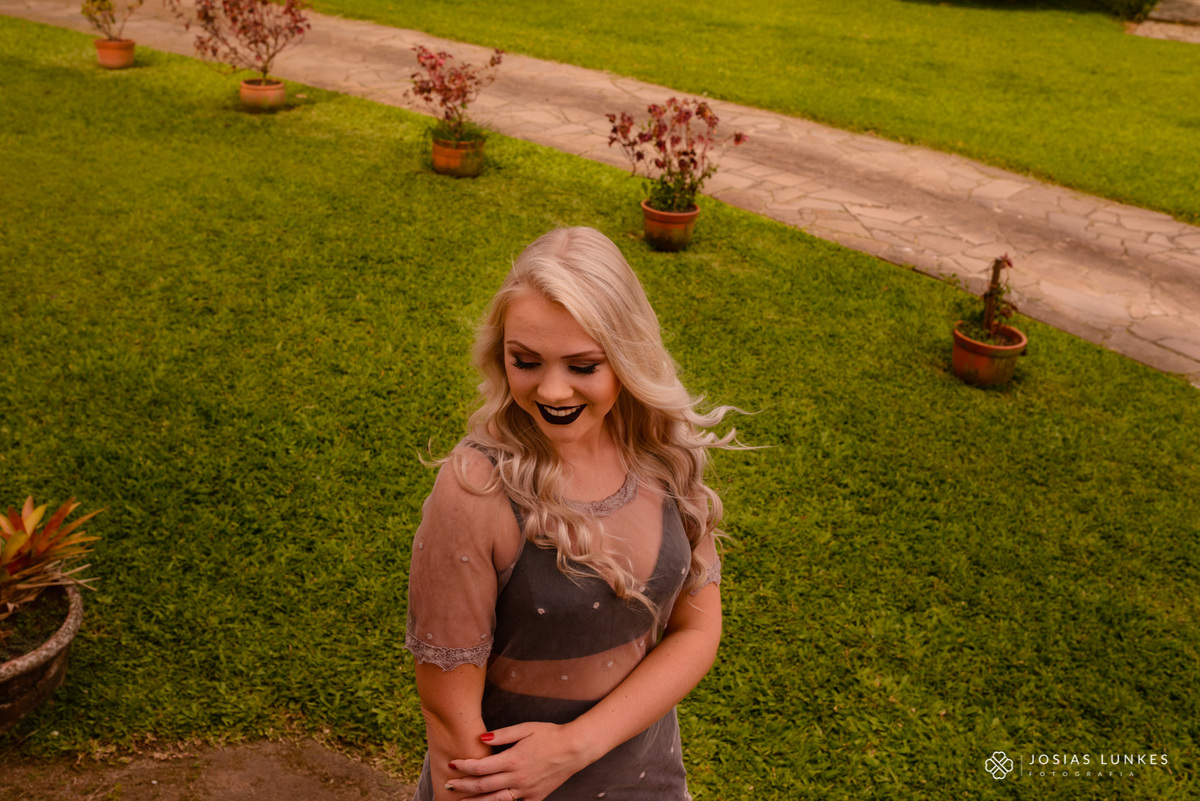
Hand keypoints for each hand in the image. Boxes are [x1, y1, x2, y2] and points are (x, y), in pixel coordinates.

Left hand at [446, 722, 589, 800]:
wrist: (575, 748)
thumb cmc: (551, 734)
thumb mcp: (526, 727)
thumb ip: (502, 734)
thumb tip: (481, 738)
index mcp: (513, 759)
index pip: (481, 766)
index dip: (464, 766)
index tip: (452, 764)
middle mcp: (517, 778)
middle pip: (483, 786)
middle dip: (463, 786)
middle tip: (449, 784)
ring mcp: (526, 790)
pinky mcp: (535, 797)